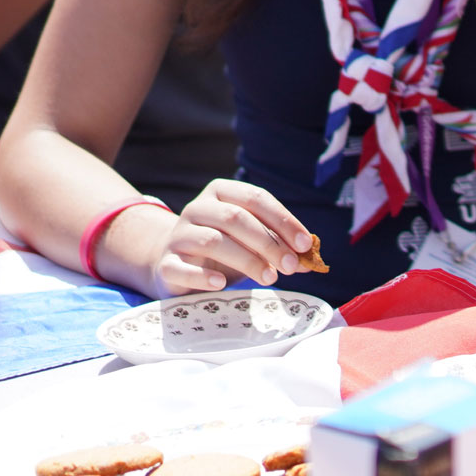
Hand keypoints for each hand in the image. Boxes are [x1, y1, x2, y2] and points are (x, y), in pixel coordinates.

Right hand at [150, 180, 315, 295]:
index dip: (284, 220)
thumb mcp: (253, 241)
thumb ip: (280, 245)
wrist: (177, 264)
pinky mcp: (165, 263)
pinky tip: (222, 283)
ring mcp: (178, 235)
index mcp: (221, 192)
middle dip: (269, 242)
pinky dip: (203, 276)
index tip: (305, 244)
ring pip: (213, 241)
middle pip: (236, 218)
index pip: (256, 198)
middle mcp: (197, 208)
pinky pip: (181, 268)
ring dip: (247, 260)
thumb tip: (310, 258)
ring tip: (270, 278)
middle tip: (291, 265)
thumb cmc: (225, 249)